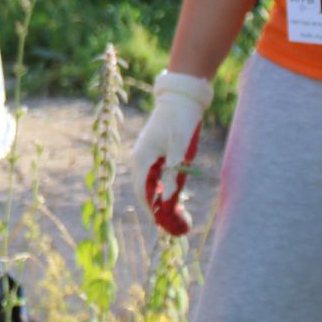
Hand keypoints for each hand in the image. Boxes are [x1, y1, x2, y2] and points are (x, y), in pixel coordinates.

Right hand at [130, 71, 213, 234]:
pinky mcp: (153, 151)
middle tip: (175, 222)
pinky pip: (153, 174)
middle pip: (144, 190)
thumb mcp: (181, 149)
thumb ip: (174, 175)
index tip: (165, 225)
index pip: (142, 192)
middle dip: (157, 207)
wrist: (182, 96)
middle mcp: (139, 158)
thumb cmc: (182, 120)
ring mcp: (145, 154)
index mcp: (142, 158)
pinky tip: (175, 193)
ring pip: (149, 183)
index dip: (153, 211)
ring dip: (160, 198)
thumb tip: (169, 201)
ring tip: (178, 211)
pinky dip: (161, 187)